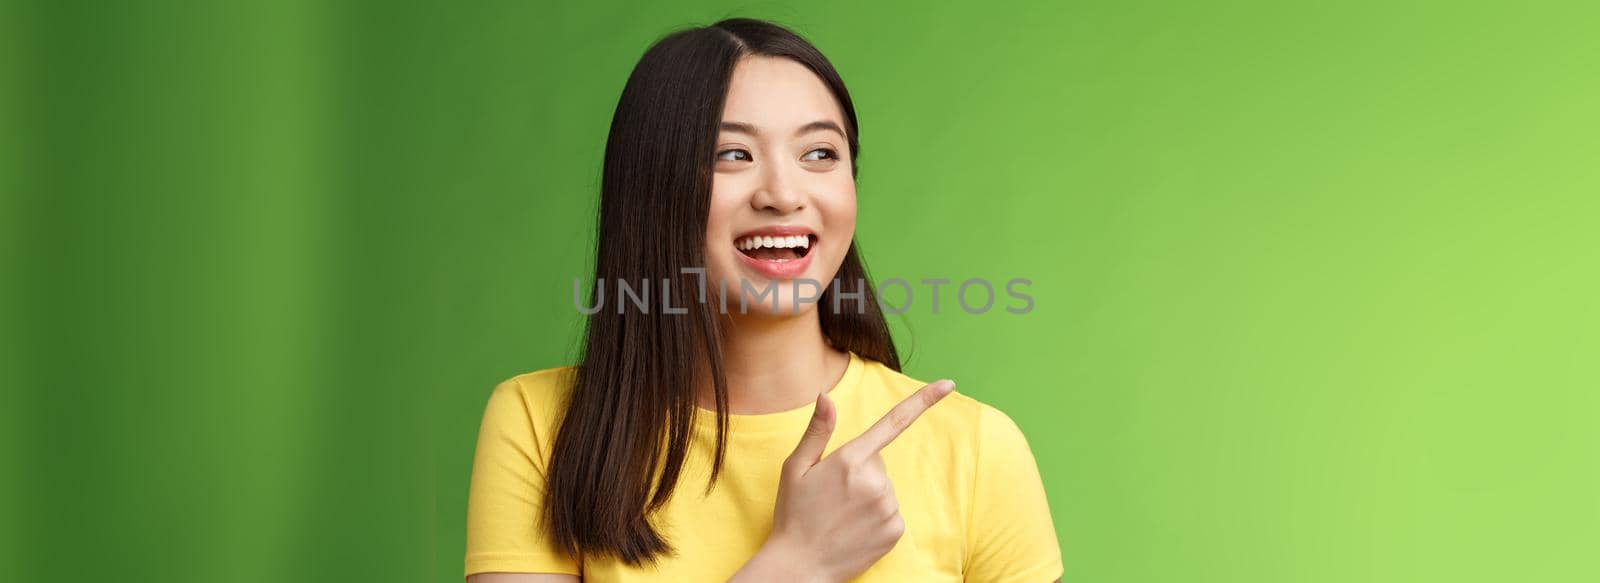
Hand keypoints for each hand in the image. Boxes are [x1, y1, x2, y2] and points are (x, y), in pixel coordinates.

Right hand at [733, 380, 955, 582]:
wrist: (799, 566)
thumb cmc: (793, 514)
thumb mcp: (795, 468)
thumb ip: (817, 430)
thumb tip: (826, 395)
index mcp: (850, 459)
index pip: (893, 422)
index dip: (924, 400)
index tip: (948, 384)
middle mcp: (875, 481)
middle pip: (877, 462)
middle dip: (859, 471)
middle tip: (833, 494)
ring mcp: (887, 507)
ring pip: (884, 487)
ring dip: (867, 496)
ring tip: (841, 514)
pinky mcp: (894, 530)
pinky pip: (891, 512)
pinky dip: (876, 517)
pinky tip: (854, 528)